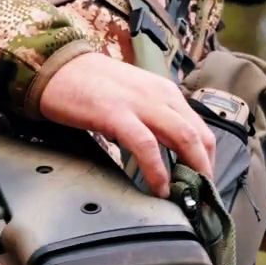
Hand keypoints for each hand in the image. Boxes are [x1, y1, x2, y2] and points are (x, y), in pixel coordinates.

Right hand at [38, 51, 215, 197]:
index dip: (208, 160)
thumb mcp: (136, 98)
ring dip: (191, 171)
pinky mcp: (116, 114)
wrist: (57, 67)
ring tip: (188, 196)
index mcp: (166, 93)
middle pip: (200, 136)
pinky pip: (146, 145)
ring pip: (183, 138)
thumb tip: (168, 152)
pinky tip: (159, 187)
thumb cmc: (93, 85)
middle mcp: (161, 96)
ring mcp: (140, 104)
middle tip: (203, 197)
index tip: (204, 183)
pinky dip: (157, 169)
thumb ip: (154, 120)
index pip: (202, 129)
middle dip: (206, 170)